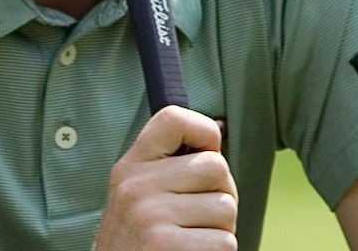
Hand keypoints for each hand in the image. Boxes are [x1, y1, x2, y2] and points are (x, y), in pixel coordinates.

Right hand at [93, 106, 237, 250]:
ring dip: (220, 229)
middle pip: (216, 167)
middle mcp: (136, 186)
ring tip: (192, 238)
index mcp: (131, 166)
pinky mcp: (165, 246)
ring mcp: (150, 216)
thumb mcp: (137, 195)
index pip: (173, 118)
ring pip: (226, 207)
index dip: (203, 129)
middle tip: (199, 215)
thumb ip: (167, 166)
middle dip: (220, 193)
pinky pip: (225, 242)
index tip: (207, 150)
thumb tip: (217, 136)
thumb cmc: (137, 241)